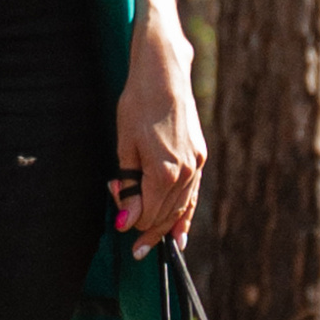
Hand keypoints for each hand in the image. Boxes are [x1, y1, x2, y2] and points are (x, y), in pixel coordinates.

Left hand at [111, 0, 205, 257]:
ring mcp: (196, 165)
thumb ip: (128, 186)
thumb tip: (127, 220)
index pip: (148, 214)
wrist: (163, 72)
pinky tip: (181, 233)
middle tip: (133, 247)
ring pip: (181, 207)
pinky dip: (186, 213)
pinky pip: (193, 194)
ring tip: (154, 245)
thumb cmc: (137, 104)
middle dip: (147, 230)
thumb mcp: (124, 146)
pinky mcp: (200, 157)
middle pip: (165, 215)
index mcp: (163, 172)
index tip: (120, 230)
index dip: (133, 224)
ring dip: (165, 225)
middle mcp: (185, 172)